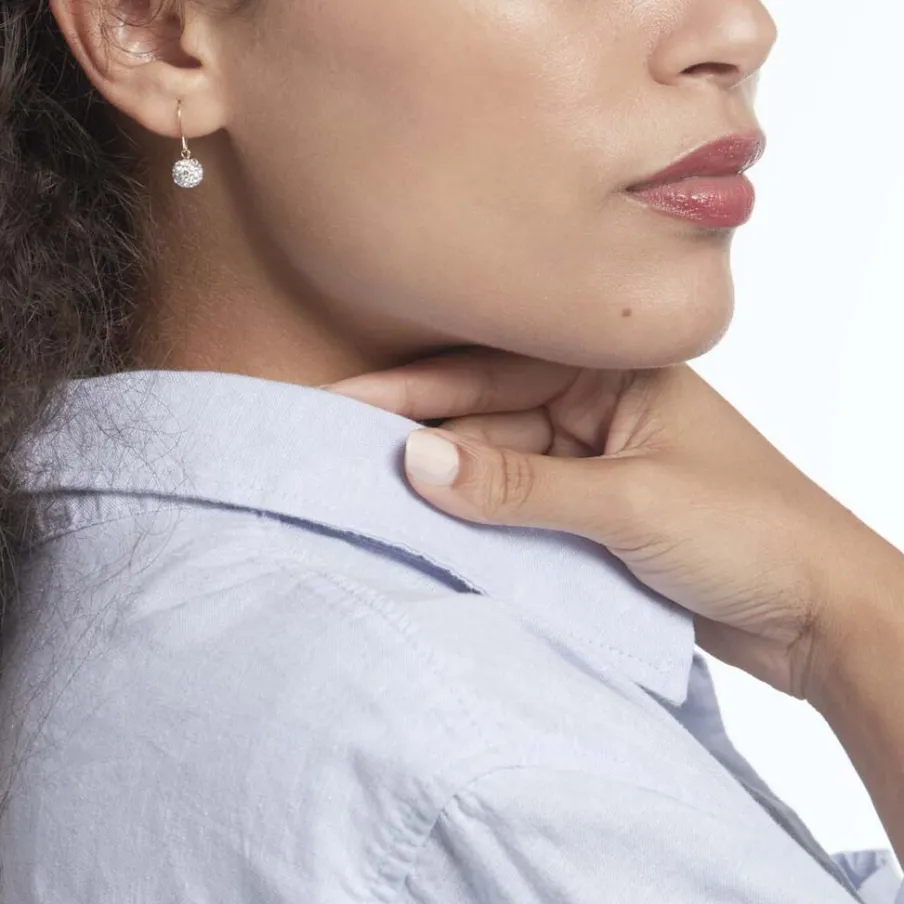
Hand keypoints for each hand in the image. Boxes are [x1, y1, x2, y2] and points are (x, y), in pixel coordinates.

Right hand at [324, 347, 898, 700]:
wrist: (822, 618)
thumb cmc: (753, 533)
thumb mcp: (628, 501)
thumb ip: (519, 483)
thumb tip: (417, 460)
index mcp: (616, 376)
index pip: (494, 372)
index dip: (415, 390)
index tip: (342, 401)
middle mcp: (600, 413)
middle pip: (489, 418)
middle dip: (422, 440)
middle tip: (339, 456)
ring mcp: (595, 469)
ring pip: (500, 469)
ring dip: (449, 489)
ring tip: (371, 498)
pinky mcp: (594, 521)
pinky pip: (521, 513)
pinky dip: (482, 525)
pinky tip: (433, 531)